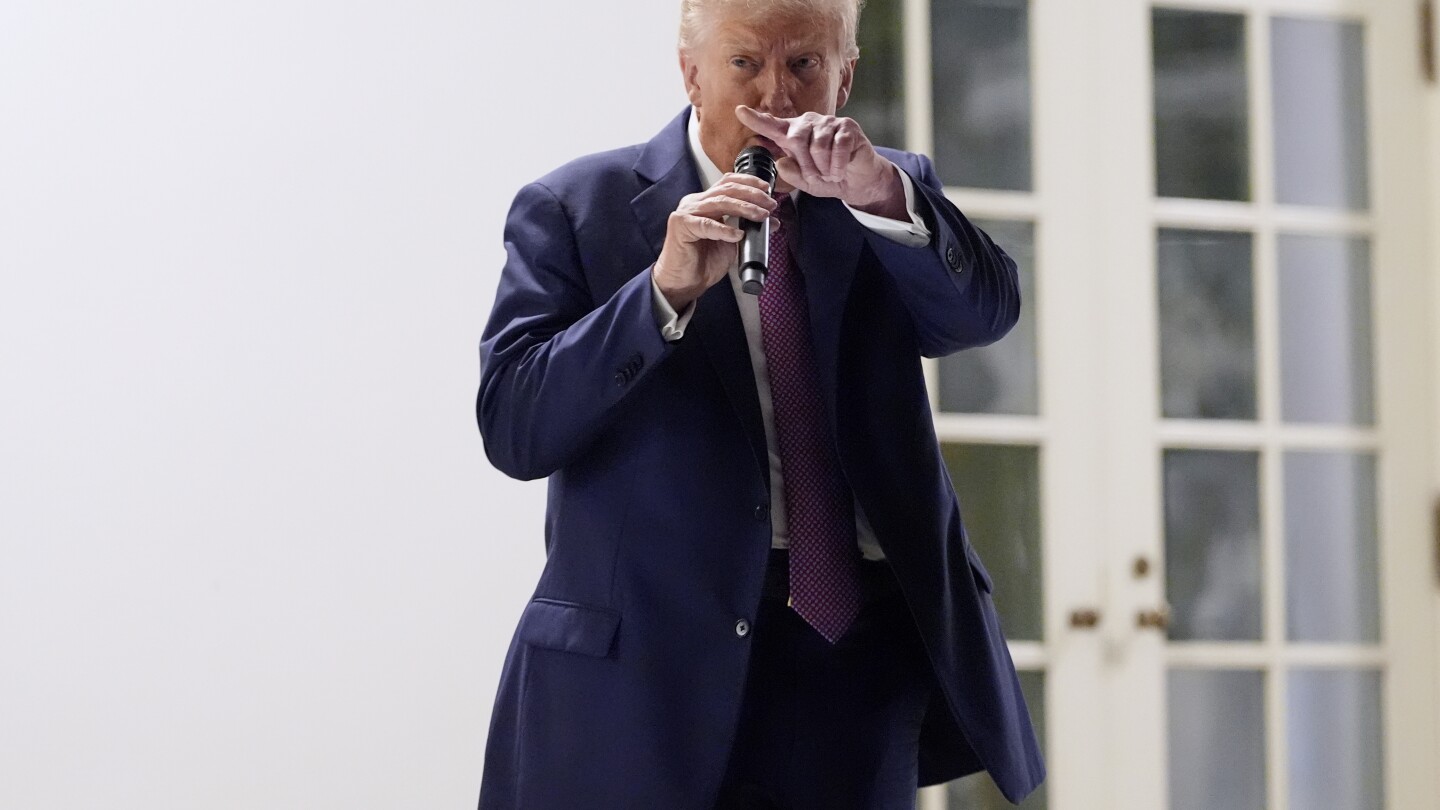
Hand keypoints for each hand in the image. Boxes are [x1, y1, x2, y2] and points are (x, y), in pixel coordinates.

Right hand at [653, 172, 777, 310]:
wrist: (684, 283)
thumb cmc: (703, 263)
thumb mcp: (733, 243)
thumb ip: (749, 229)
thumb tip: (772, 222)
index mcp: (705, 202)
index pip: (728, 183)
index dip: (748, 182)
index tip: (767, 188)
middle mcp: (695, 203)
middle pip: (726, 189)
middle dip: (752, 194)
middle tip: (770, 204)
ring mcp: (687, 212)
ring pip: (719, 202)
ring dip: (744, 207)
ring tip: (761, 216)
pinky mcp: (681, 226)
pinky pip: (707, 225)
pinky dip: (725, 229)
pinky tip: (738, 235)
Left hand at [735, 106, 905, 218]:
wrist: (856, 182)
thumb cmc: (828, 177)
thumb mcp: (806, 182)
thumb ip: (791, 174)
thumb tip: (781, 162)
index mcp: (794, 134)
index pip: (772, 125)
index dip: (756, 119)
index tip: (740, 111)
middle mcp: (809, 123)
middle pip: (796, 139)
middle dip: (805, 165)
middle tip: (815, 176)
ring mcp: (829, 123)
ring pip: (817, 147)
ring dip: (823, 168)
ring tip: (829, 173)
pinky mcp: (848, 128)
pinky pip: (837, 148)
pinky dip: (837, 166)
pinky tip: (840, 171)